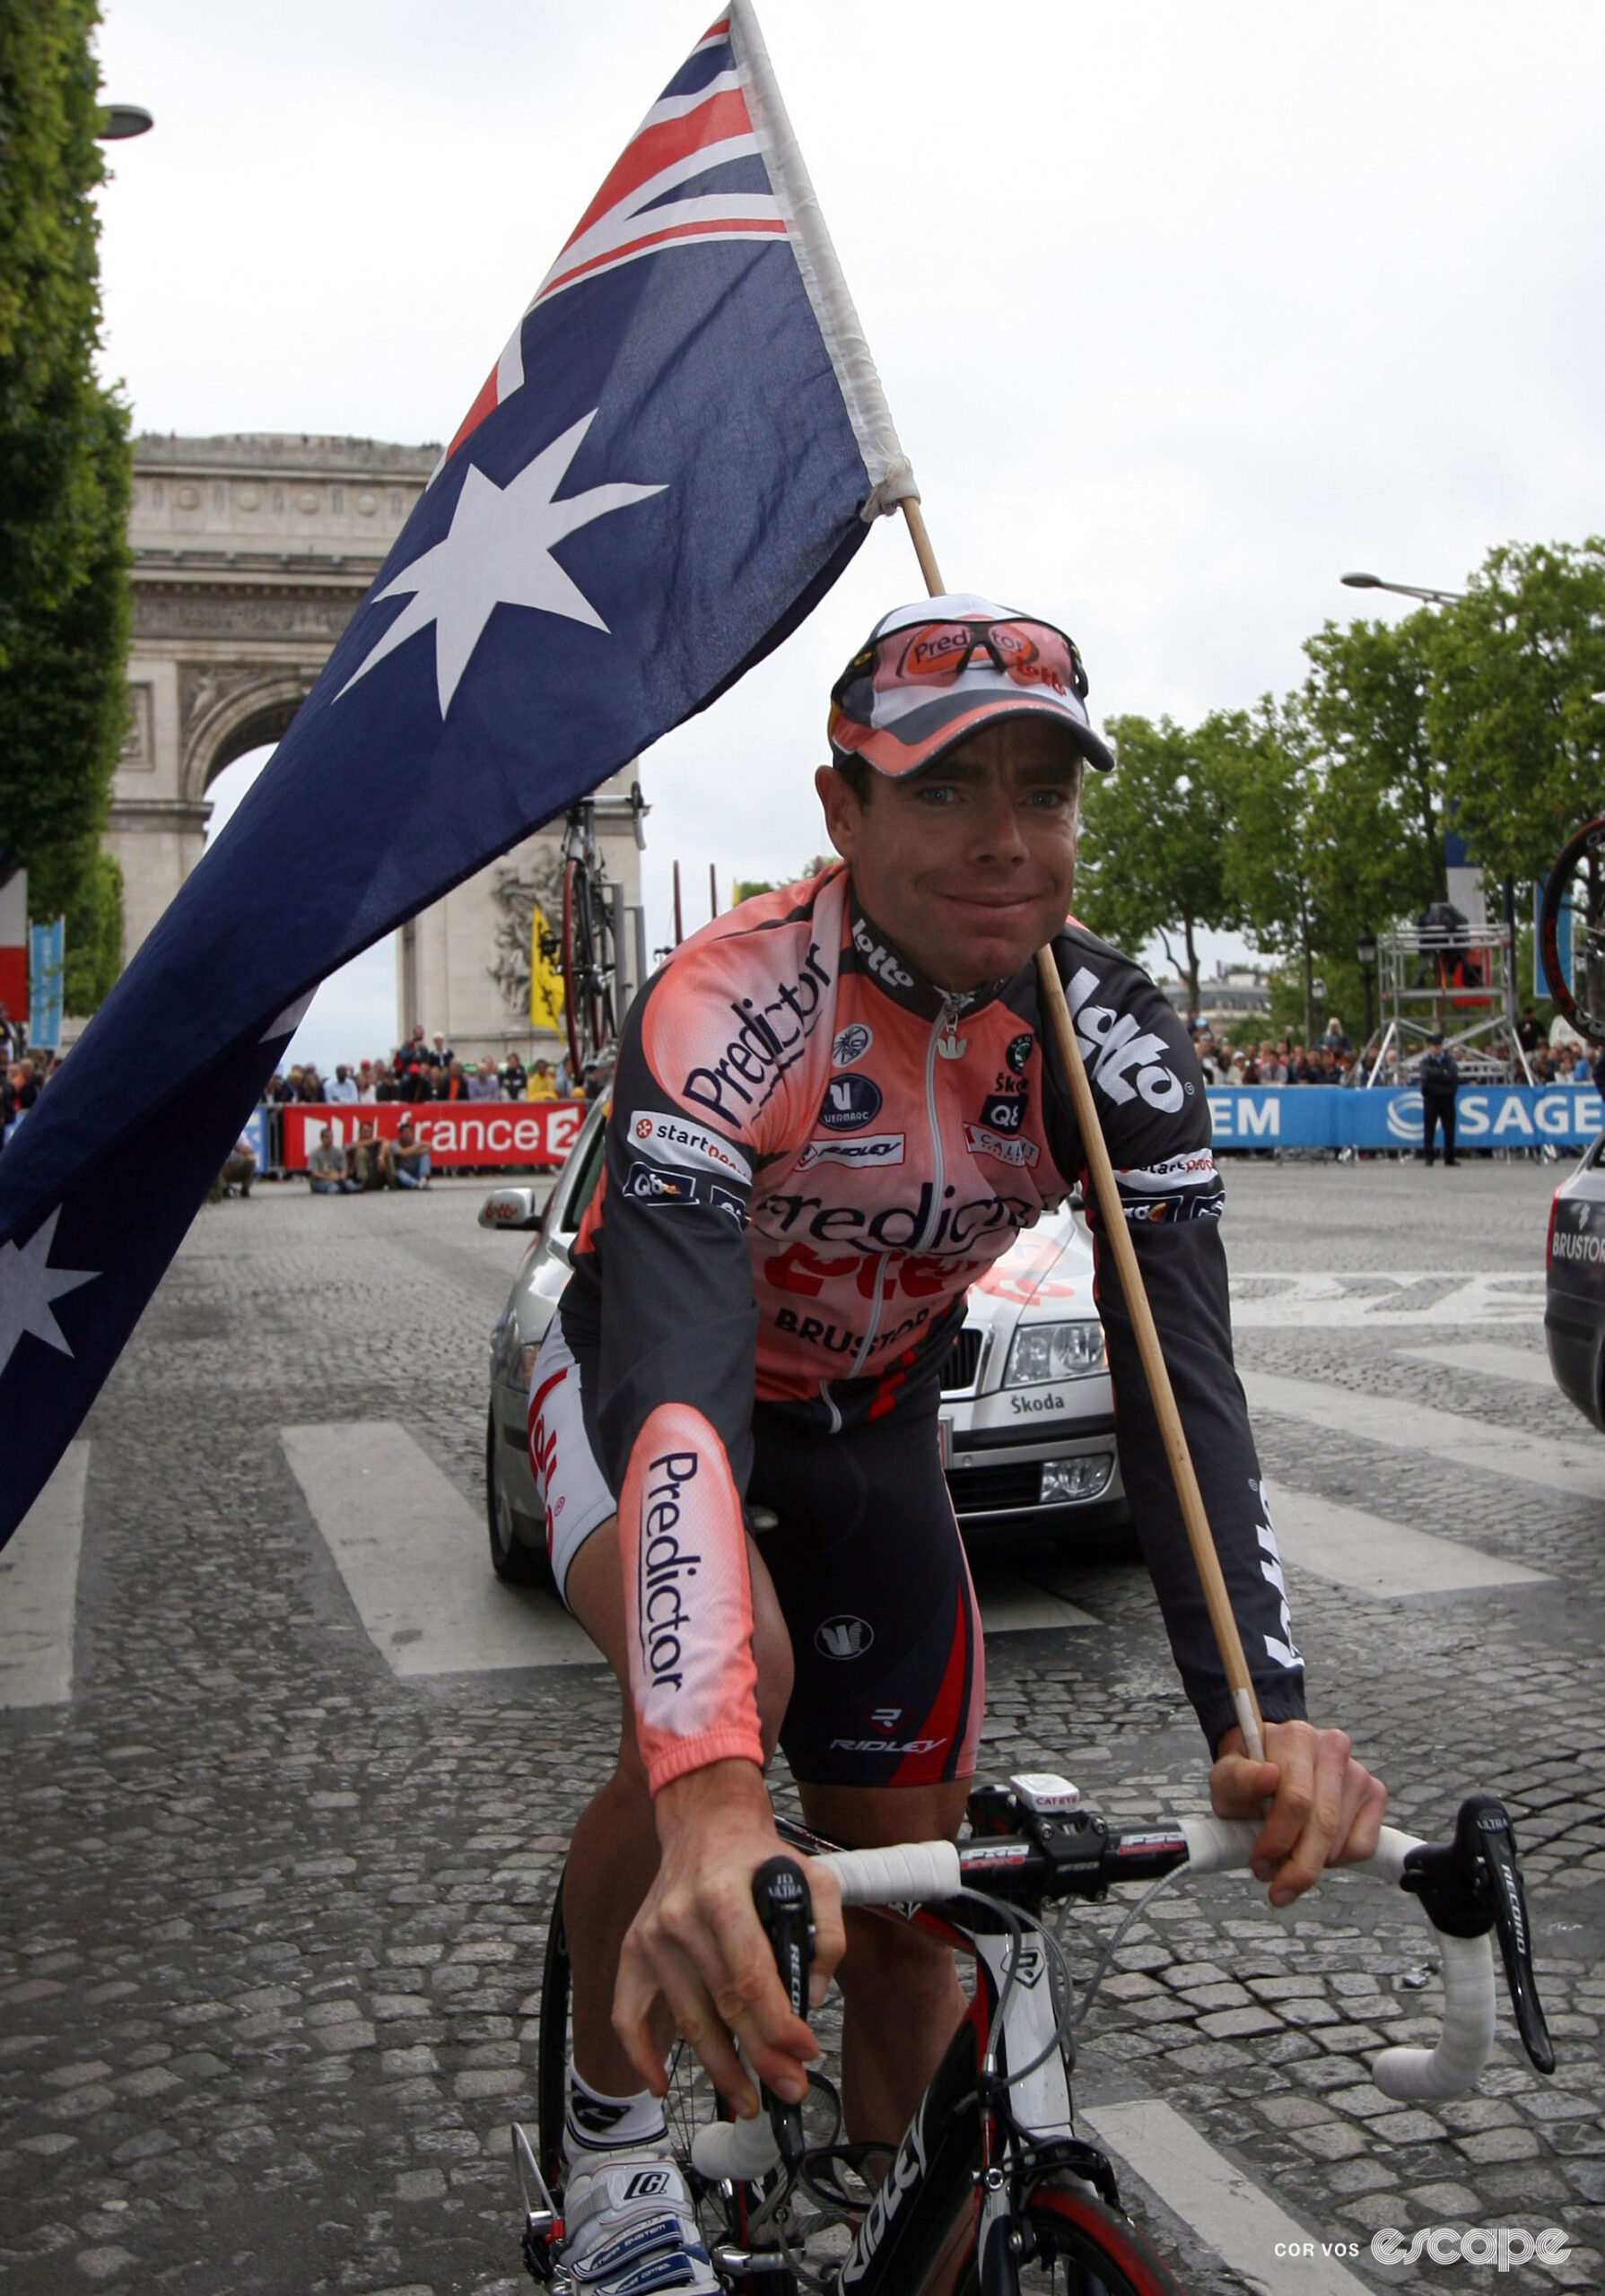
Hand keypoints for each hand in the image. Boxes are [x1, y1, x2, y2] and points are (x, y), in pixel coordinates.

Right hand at [612, 1759, 845, 2117]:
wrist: (703, 1821)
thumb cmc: (759, 1856)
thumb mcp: (811, 1876)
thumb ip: (826, 1935)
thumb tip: (809, 1998)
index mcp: (723, 1895)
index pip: (751, 1976)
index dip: (778, 2024)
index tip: (805, 2051)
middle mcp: (680, 1917)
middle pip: (722, 2006)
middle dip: (760, 2058)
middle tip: (789, 2089)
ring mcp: (650, 1936)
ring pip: (687, 2019)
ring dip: (719, 2069)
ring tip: (748, 2101)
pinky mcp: (633, 1949)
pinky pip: (627, 2013)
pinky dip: (640, 2055)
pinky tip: (661, 2084)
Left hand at [1210, 1718, 1386, 1907]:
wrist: (1269, 1767)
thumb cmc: (1246, 1777)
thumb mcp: (1226, 1779)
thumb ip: (1239, 1778)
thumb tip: (1268, 1776)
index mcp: (1296, 1737)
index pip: (1297, 1800)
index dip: (1277, 1840)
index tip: (1258, 1864)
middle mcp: (1333, 1747)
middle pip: (1324, 1824)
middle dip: (1298, 1866)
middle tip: (1276, 1888)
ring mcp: (1357, 1771)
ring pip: (1342, 1841)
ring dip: (1312, 1864)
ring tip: (1287, 1858)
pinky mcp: (1374, 1794)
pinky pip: (1362, 1846)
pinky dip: (1336, 1860)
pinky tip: (1314, 1846)